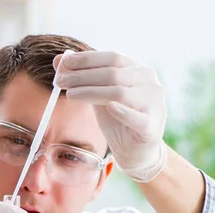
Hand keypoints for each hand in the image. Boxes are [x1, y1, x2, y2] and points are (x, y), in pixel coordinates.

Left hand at [54, 51, 167, 182]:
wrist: (136, 151)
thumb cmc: (119, 120)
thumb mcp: (100, 97)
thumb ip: (84, 79)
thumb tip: (60, 60)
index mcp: (139, 71)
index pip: (112, 58)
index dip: (87, 59)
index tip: (65, 62)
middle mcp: (150, 83)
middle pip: (113, 74)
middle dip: (83, 76)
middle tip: (60, 81)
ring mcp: (154, 104)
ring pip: (119, 93)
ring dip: (91, 92)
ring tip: (69, 94)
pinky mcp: (151, 127)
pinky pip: (136, 118)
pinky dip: (123, 112)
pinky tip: (109, 107)